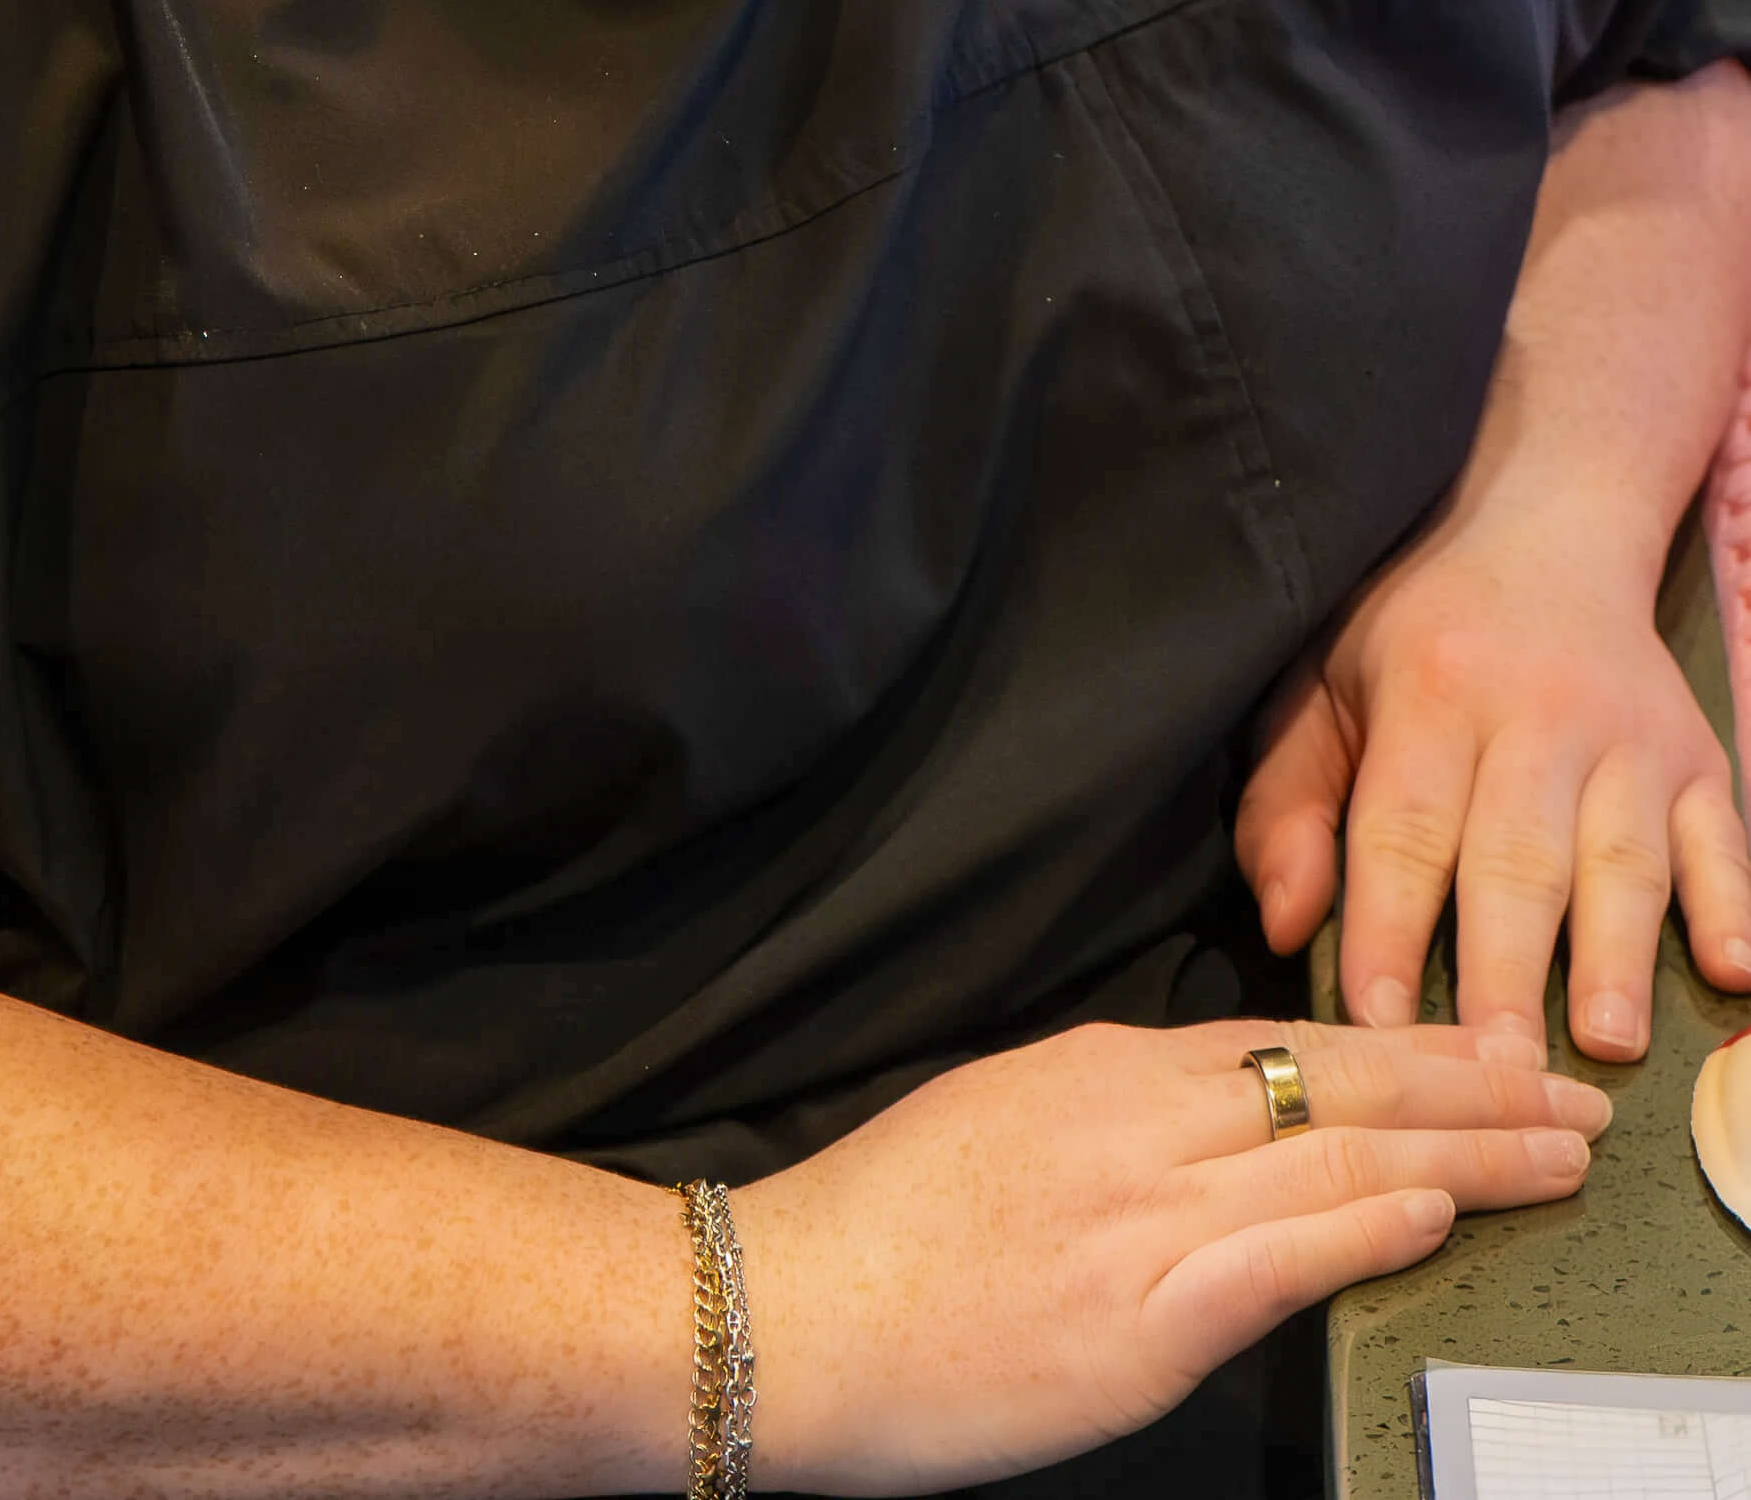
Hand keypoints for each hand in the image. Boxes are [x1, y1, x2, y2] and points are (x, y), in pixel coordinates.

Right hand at [736, 1017, 1603, 1493]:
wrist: (792, 1310)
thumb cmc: (877, 1233)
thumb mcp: (996, 1121)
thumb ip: (1107, 1119)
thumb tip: (1201, 1130)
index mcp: (1098, 1070)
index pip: (1284, 1042)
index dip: (1402, 1046)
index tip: (1483, 1051)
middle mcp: (1135, 1123)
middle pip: (1337, 1082)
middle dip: (1471, 1083)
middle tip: (1568, 1089)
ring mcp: (1143, 1218)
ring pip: (1339, 1156)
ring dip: (1470, 1152)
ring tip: (1555, 1151)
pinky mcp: (1142, 1319)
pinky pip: (1283, 1256)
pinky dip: (1372, 1225)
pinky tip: (1441, 1214)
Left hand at [1236, 505, 1750, 1060]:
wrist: (1547, 537)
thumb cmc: (1413, 636)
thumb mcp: (1322, 688)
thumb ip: (1288, 803)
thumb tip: (1284, 922)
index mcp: (1430, 693)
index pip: (1405, 829)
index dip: (1388, 929)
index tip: (1378, 1027)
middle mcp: (1535, 714)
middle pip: (1517, 857)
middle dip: (1507, 967)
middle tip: (1498, 1068)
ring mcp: (1629, 740)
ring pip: (1622, 857)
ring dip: (1617, 953)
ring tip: (1608, 1043)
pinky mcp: (1698, 760)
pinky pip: (1723, 840)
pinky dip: (1732, 905)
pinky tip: (1732, 973)